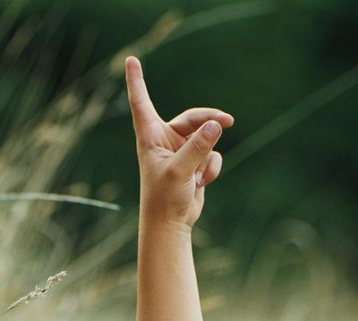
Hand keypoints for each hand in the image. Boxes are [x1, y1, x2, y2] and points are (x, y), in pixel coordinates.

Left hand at [125, 55, 232, 228]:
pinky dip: (211, 169)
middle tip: (228, 121)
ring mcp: (181, 150)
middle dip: (210, 120)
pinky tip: (201, 184)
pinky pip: (211, 155)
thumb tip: (216, 126)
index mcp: (150, 137)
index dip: (136, 81)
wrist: (171, 224)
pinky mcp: (194, 162)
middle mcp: (164, 140)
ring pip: (206, 139)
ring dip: (207, 158)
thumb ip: (197, 147)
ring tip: (197, 178)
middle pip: (193, 118)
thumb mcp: (180, 171)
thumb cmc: (164, 199)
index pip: (141, 103)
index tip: (129, 59)